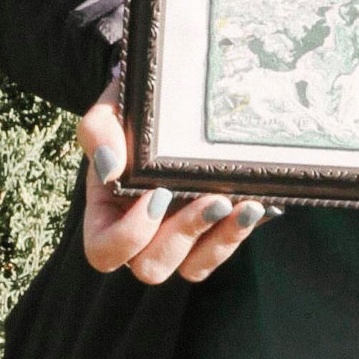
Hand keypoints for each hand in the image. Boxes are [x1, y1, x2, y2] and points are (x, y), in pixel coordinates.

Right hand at [77, 76, 277, 281]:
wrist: (175, 91)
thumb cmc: (135, 106)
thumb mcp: (112, 108)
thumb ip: (99, 130)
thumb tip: (110, 166)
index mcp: (108, 212)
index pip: (104, 252)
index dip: (128, 237)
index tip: (158, 194)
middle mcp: (143, 233)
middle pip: (152, 267)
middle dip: (183, 236)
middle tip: (212, 200)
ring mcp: (180, 234)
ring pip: (194, 268)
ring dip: (221, 242)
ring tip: (246, 207)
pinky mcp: (214, 228)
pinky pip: (225, 247)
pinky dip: (242, 230)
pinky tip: (259, 204)